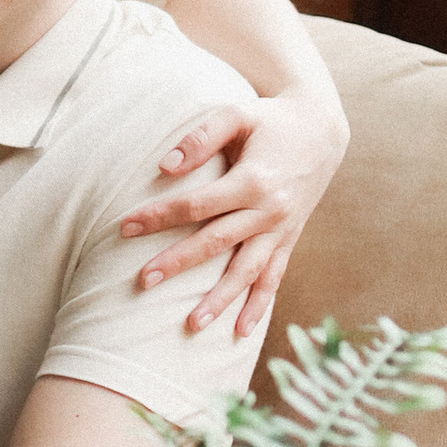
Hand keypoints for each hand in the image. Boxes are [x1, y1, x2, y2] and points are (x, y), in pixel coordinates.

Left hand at [117, 84, 349, 341]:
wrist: (322, 129)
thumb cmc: (270, 120)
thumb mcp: (237, 115)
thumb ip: (200, 138)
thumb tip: (164, 167)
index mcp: (253, 180)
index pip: (197, 205)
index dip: (160, 216)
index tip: (125, 227)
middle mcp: (269, 210)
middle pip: (216, 243)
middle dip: (178, 263)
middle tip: (143, 282)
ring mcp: (281, 229)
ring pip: (247, 271)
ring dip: (220, 299)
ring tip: (192, 325)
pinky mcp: (290, 239)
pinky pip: (273, 277)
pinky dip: (259, 305)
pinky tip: (241, 331)